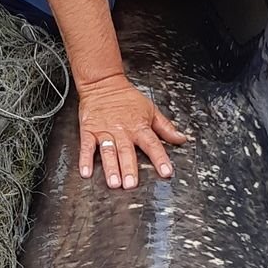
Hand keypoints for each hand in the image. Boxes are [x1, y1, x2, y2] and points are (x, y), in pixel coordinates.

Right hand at [77, 73, 189, 188]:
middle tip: (131, 184)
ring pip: (108, 151)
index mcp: (139, 126)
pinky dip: (85, 159)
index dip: (160, 158)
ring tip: (113, 182)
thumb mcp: (151, 109)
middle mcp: (122, 130)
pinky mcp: (89, 130)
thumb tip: (181, 139)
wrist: (103, 83)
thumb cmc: (127, 98)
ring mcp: (104, 131)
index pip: (152, 144)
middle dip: (129, 168)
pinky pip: (87, 146)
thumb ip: (166, 127)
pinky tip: (86, 171)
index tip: (166, 172)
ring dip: (110, 167)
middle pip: (127, 151)